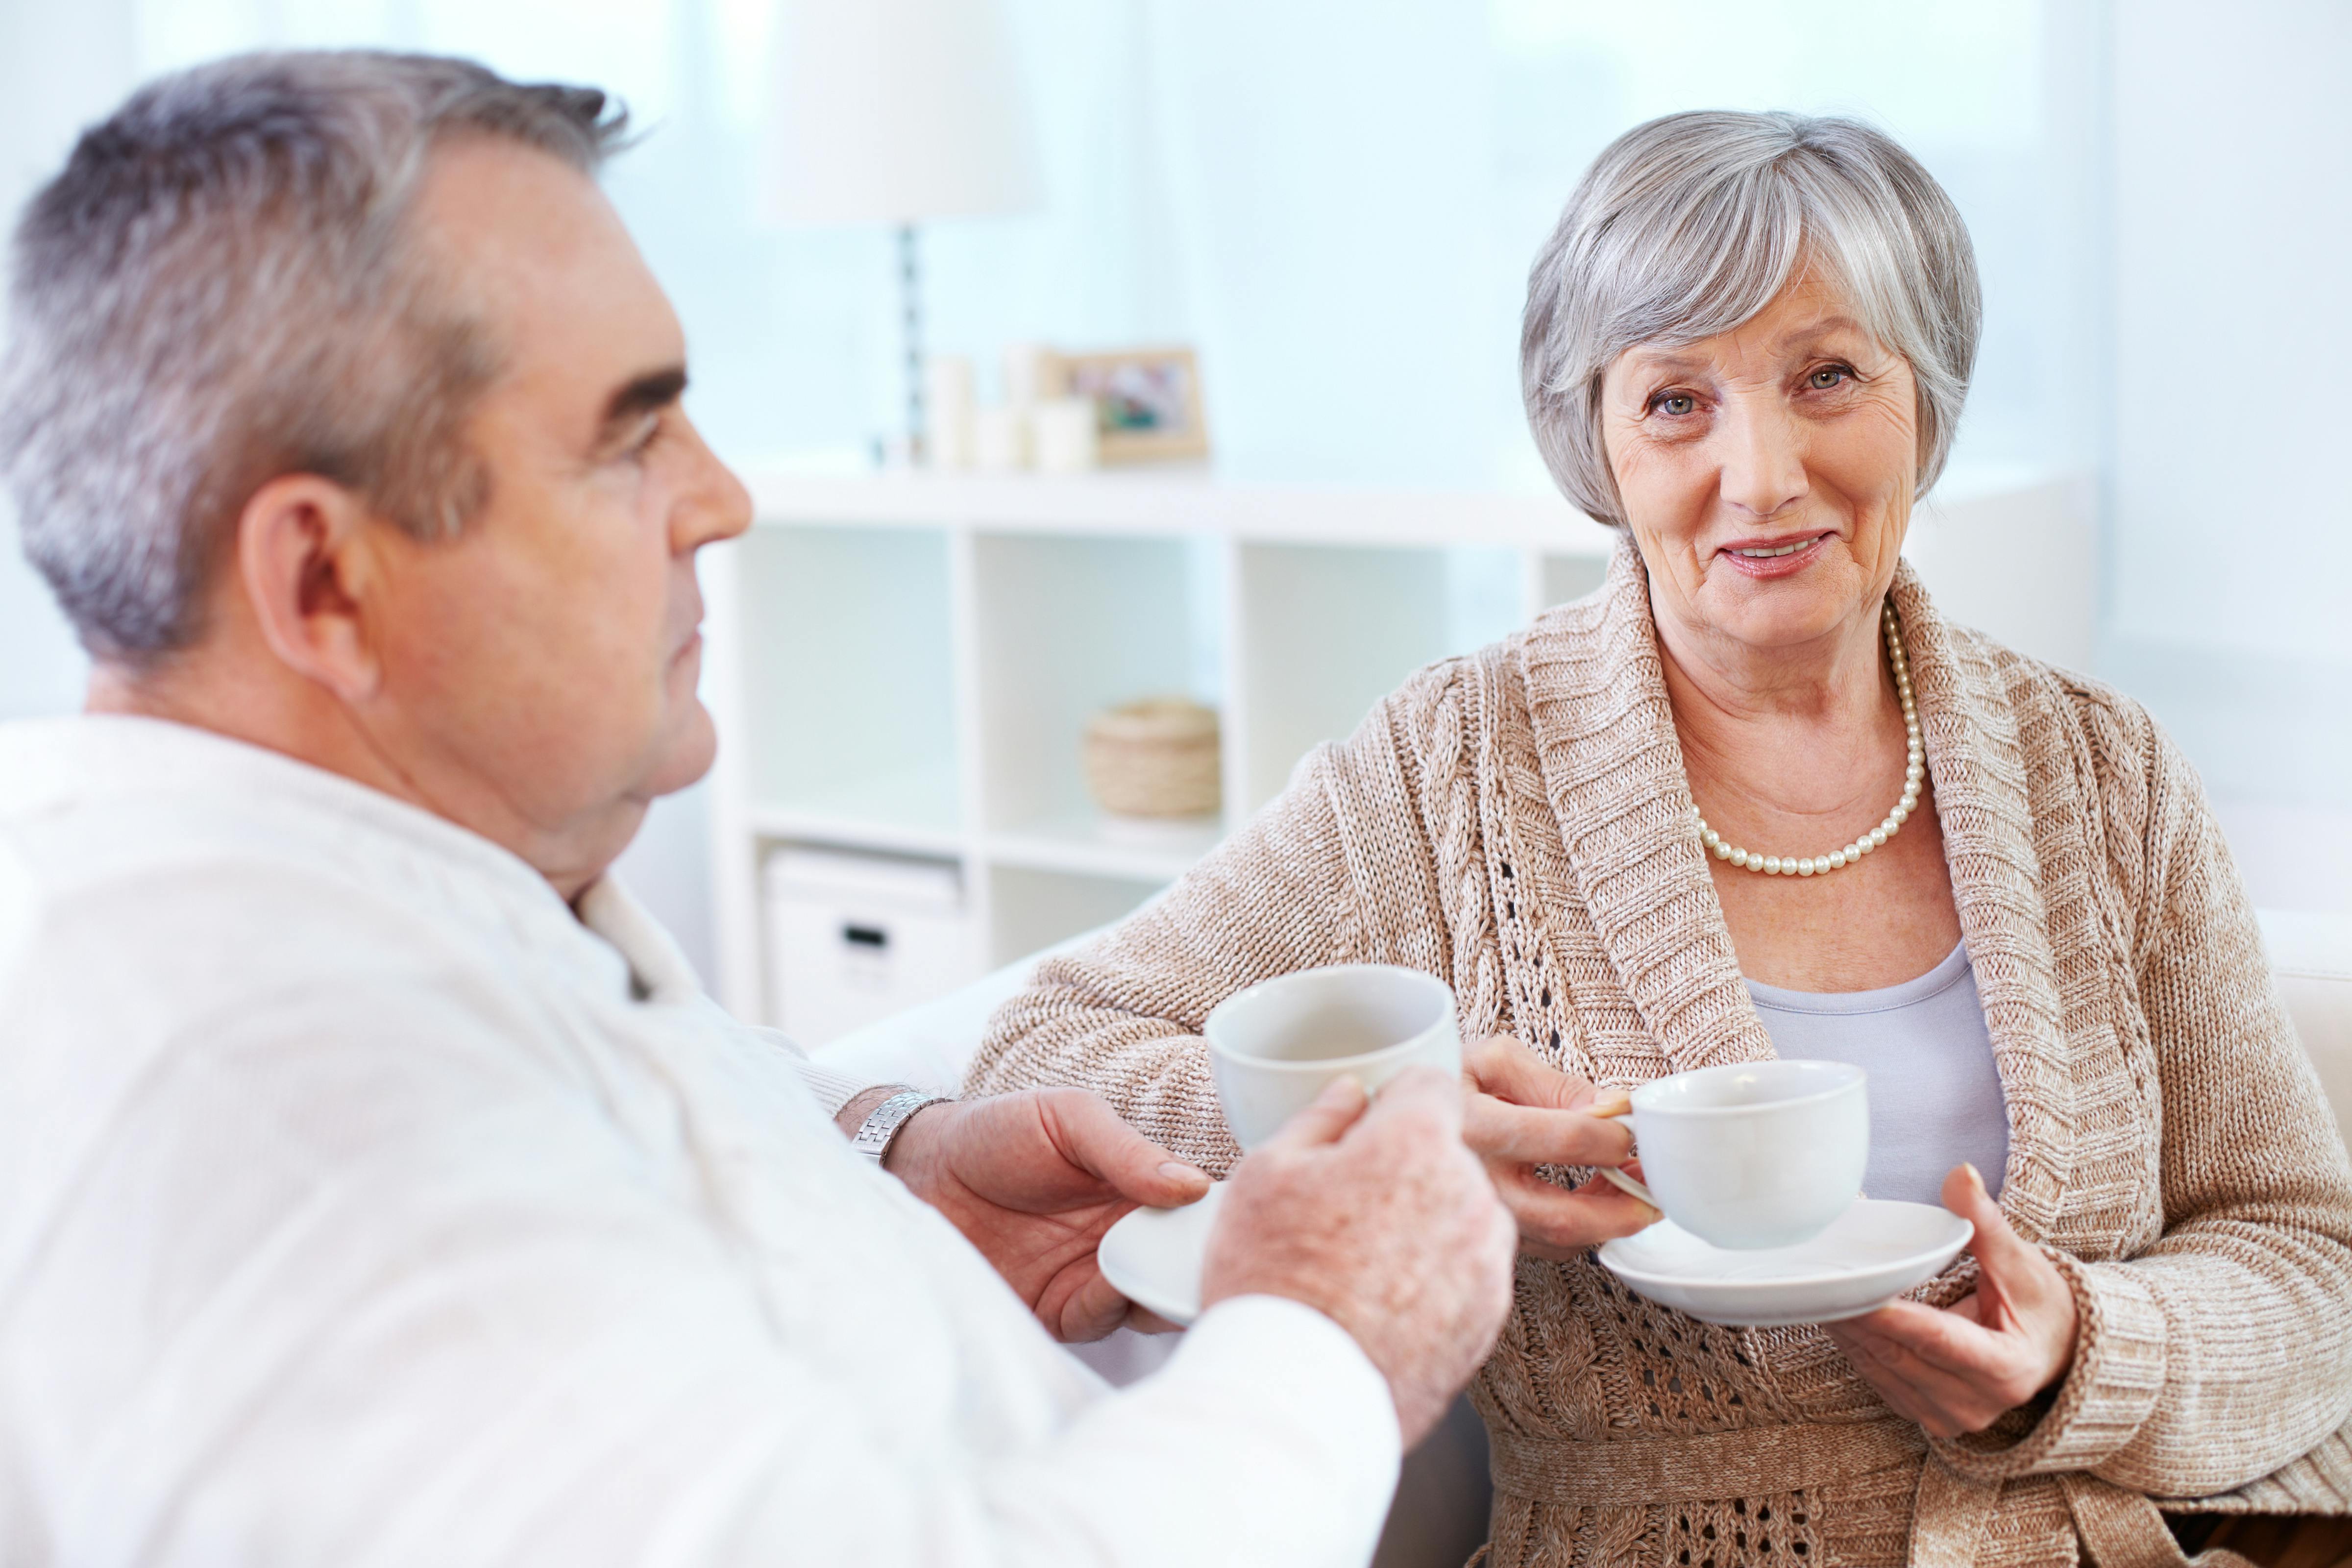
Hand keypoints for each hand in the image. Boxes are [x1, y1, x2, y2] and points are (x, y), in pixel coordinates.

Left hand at [878, 1088, 1211, 1342]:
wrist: (920, 1174)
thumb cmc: (996, 1133)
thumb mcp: (1067, 1118)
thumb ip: (1128, 1150)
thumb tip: (1194, 1185)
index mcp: (1138, 1187)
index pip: (1199, 1210)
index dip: (1226, 1219)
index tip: (1245, 1221)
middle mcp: (1125, 1236)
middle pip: (1185, 1262)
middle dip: (1205, 1266)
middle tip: (1220, 1260)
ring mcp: (1095, 1276)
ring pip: (1155, 1298)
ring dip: (1167, 1290)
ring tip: (1174, 1275)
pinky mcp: (1060, 1311)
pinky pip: (1104, 1319)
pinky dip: (1117, 1306)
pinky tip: (1118, 1283)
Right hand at [1201, 1068, 1517, 1446]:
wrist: (1300, 1395)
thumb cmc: (1275, 1281)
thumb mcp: (1266, 1175)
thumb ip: (1319, 1120)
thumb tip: (1348, 1095)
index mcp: (1414, 1142)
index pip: (1431, 1082)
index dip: (1395, 1099)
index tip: (1372, 1125)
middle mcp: (1468, 1193)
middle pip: (1446, 1156)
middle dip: (1406, 1170)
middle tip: (1347, 1209)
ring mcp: (1486, 1260)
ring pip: (1461, 1215)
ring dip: (1425, 1225)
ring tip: (1360, 1266)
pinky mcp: (1489, 1317)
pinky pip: (1466, 1274)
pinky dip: (1435, 1280)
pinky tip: (1381, 1303)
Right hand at [1461, 1035, 1658, 1258]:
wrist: (1390, 1120)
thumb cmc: (1445, 1083)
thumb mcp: (1493, 1062)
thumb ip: (1555, 1084)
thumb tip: (1614, 1107)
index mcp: (1472, 1125)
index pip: (1562, 1139)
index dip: (1612, 1138)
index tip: (1635, 1130)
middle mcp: (1471, 1181)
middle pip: (1563, 1215)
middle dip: (1622, 1209)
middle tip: (1654, 1194)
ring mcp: (1475, 1217)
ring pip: (1558, 1240)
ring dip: (1608, 1222)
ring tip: (1631, 1193)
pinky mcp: (1482, 1237)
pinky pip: (1545, 1247)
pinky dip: (1581, 1231)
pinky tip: (1594, 1203)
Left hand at [1824, 1163, 2079, 1437]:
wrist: (2056, 1350)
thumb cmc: (2040, 1303)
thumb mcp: (2021, 1262)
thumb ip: (1984, 1221)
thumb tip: (1959, 1175)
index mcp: (2007, 1369)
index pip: (1938, 1340)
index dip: (1893, 1318)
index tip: (1855, 1294)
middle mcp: (1976, 1403)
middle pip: (1901, 1355)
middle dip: (1857, 1317)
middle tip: (1818, 1279)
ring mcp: (1949, 1416)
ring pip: (1883, 1369)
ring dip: (1848, 1331)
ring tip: (1816, 1290)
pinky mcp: (1925, 1415)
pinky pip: (1880, 1378)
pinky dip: (1857, 1346)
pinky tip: (1836, 1314)